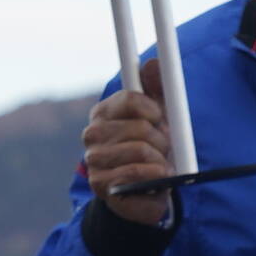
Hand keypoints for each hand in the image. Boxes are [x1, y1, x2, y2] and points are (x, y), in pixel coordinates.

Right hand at [81, 59, 178, 223]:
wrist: (146, 191)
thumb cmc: (152, 149)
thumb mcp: (159, 116)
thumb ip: (157, 87)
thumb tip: (152, 63)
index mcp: (104, 113)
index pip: (130, 98)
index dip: (152, 109)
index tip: (159, 117)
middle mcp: (92, 135)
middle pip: (141, 127)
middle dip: (162, 140)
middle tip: (162, 149)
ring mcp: (94, 160)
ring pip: (141, 151)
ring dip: (161, 161)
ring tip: (159, 166)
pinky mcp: (101, 185)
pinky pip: (137, 175)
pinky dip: (155, 178)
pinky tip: (154, 182)